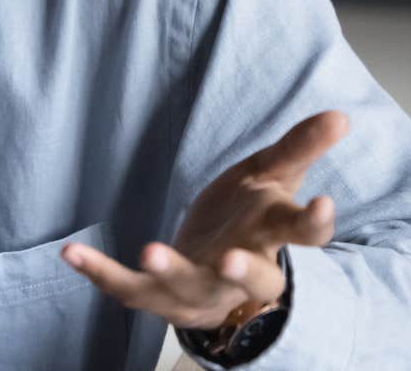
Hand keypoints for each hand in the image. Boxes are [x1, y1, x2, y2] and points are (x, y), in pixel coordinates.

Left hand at [61, 110, 348, 330]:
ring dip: (169, 272)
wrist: (218, 272)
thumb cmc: (249, 218)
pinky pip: (128, 289)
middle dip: (241, 273)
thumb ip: (299, 148)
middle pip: (250, 280)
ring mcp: (199, 291)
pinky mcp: (158, 296)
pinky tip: (70, 253)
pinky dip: (100, 273)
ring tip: (149, 250)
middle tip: (229, 260)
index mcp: (272, 239)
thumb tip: (340, 115)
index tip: (322, 204)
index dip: (313, 224)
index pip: (301, 237)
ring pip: (187, 289)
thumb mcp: (271, 178)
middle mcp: (240, 274)